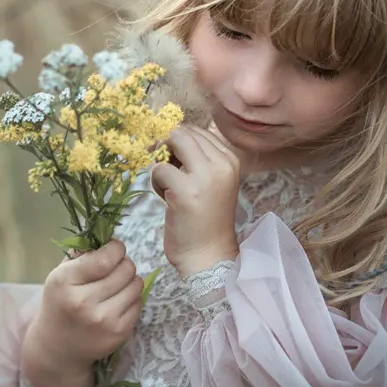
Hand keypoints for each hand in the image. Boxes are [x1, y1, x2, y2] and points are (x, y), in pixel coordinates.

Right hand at [21, 240, 143, 386]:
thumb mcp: (59, 275)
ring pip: (136, 285)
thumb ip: (81, 253)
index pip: (106, 258)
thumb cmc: (60, 303)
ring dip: (130, 280)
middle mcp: (83, 302)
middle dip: (123, 263)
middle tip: (114, 268)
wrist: (57, 348)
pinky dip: (132, 298)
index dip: (116, 248)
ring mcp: (103, 320)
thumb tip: (107, 236)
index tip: (112, 250)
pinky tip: (117, 301)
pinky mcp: (118, 333)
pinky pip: (139, 303)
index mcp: (65, 282)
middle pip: (125, 269)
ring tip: (116, 284)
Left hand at [149, 125, 241, 276]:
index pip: (197, 131)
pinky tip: (167, 199)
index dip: (176, 140)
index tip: (170, 159)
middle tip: (163, 170)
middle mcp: (222, 164)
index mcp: (230, 159)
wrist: (208, 255)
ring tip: (169, 187)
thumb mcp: (209, 181)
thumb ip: (196, 158)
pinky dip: (156, 183)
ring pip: (171, 144)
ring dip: (161, 164)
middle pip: (182, 133)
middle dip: (165, 147)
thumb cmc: (204, 218)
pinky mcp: (186, 192)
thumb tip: (167, 134)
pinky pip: (159, 169)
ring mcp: (206, 177)